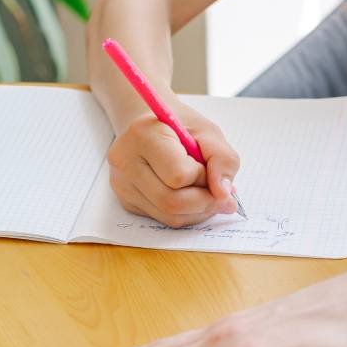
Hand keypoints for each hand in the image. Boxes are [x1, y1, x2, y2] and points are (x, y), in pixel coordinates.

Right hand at [105, 103, 238, 226]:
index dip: (203, 177)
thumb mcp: (208, 132)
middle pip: (171, 202)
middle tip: (221, 193)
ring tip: (209, 193)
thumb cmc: (181, 126)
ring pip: (169, 216)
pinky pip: (163, 219)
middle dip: (205, 201)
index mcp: (143, 135)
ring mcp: (122, 184)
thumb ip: (222, 159)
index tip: (208, 166)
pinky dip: (186, 213)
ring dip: (199, 211)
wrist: (152, 127)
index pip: (178, 175)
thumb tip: (224, 194)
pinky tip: (191, 196)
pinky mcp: (126, 201)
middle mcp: (125, 162)